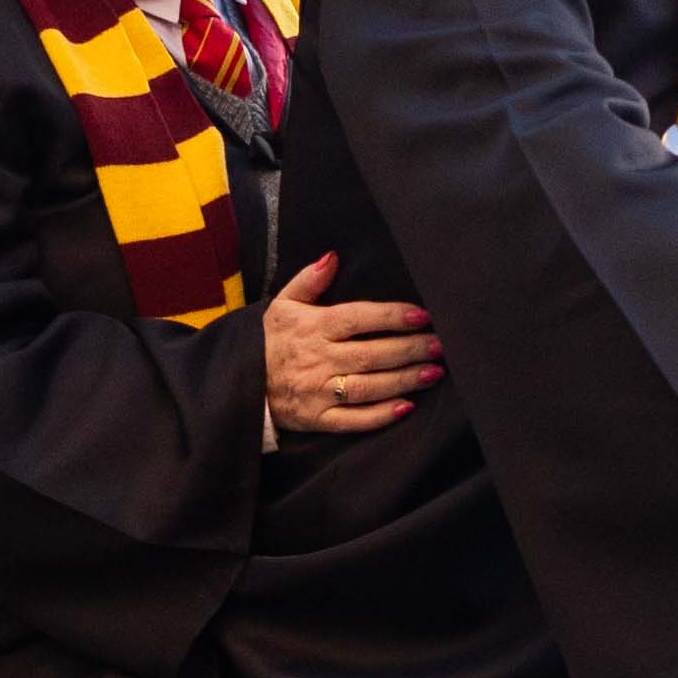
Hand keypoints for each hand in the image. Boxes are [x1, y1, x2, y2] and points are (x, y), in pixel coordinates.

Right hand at [260, 252, 439, 436]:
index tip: (421, 315)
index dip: (391, 316)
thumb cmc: (267, 341)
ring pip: (368, 387)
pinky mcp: (316, 420)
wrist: (237, 384)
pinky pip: (352, 420)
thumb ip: (309, 280)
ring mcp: (317, 392)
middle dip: (409, 349)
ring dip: (403, 380)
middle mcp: (318, 360)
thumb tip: (333, 257)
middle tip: (440, 345)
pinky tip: (405, 407)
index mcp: (313, 328)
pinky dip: (379, 416)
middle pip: (371, 354)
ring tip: (433, 373)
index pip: (358, 319)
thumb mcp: (281, 304)